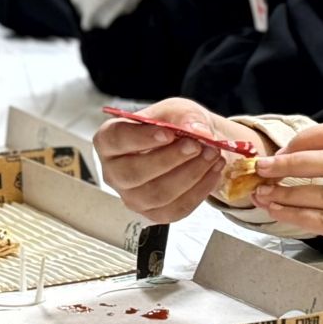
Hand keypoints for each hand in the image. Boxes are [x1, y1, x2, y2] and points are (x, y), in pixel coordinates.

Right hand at [93, 98, 267, 222]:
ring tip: (211, 155)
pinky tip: (213, 171)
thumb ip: (187, 116)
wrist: (187, 145)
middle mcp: (114, 172)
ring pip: (157, 194)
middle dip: (170, 159)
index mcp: (109, 141)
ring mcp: (132, 197)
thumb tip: (199, 131)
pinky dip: (199, 190)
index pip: (115, 140)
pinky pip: (175, 209)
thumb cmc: (171, 126)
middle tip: (196, 145)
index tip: (168, 133)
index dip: (140, 138)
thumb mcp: (177, 110)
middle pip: (133, 172)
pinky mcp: (153, 213)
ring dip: (190, 175)